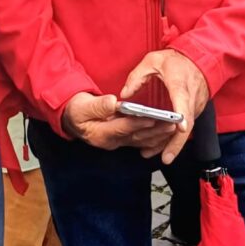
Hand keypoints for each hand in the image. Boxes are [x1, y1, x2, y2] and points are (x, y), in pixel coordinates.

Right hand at [61, 92, 177, 154]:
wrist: (72, 117)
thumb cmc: (76, 110)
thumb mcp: (81, 106)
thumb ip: (98, 105)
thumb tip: (113, 102)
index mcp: (100, 134)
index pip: (122, 128)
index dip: (137, 123)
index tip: (151, 118)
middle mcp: (110, 142)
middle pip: (135, 136)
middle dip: (154, 131)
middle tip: (170, 124)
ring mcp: (117, 142)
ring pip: (141, 140)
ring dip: (157, 135)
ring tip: (172, 127)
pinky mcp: (122, 139)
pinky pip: (140, 140)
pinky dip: (154, 138)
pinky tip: (165, 134)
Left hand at [121, 50, 209, 165]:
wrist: (199, 58)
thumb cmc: (175, 60)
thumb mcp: (152, 61)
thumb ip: (137, 77)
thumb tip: (124, 95)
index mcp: (180, 84)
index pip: (183, 101)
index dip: (181, 115)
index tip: (179, 128)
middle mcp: (191, 98)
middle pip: (187, 124)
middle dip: (177, 143)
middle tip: (166, 158)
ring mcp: (196, 106)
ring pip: (187, 129)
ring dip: (175, 144)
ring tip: (159, 156)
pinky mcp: (196, 111)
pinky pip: (187, 127)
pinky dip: (176, 138)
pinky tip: (163, 148)